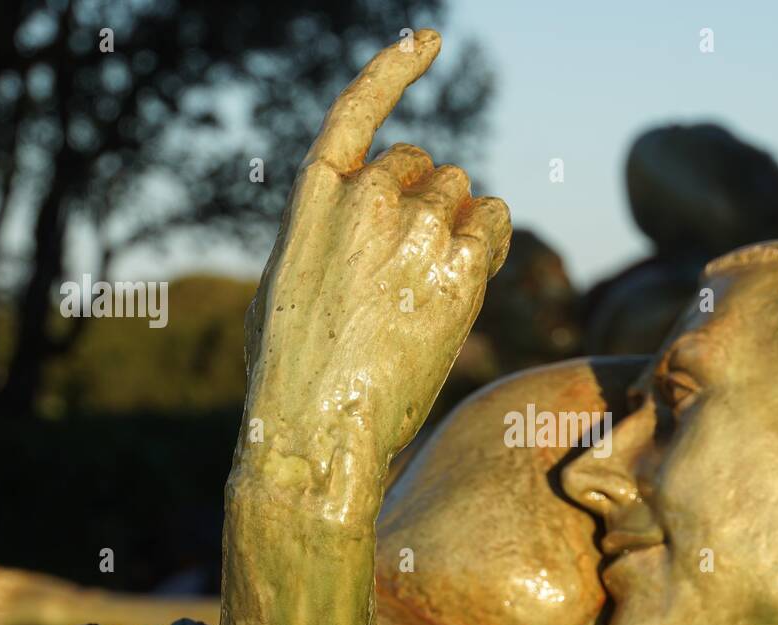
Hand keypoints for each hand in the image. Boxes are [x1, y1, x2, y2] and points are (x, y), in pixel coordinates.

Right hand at [237, 29, 510, 514]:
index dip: (397, 70)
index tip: (431, 41)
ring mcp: (414, 232)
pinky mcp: (457, 271)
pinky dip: (487, 239)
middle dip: (430, 201)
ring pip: (463, 194)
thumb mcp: (284, 283)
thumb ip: (322, 231)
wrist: (318, 430)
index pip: (359, 109)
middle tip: (415, 261)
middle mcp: (365, 200)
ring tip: (430, 284)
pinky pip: (492, 221)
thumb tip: (351, 211)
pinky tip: (466, 275)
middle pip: (427, 165)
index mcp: (312, 200)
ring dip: (458, 226)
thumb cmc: (291, 371)